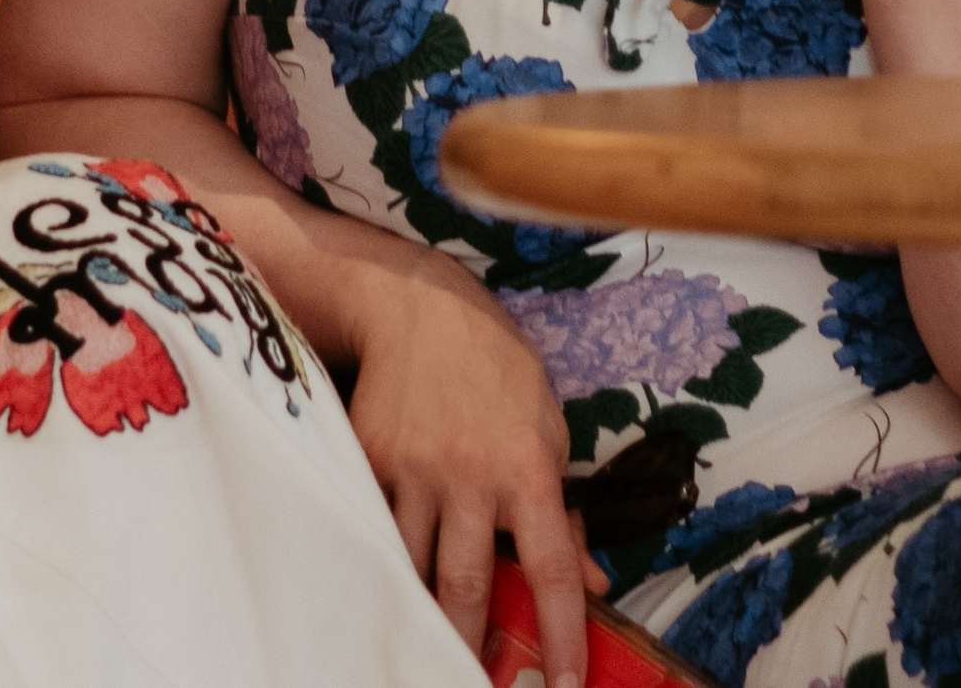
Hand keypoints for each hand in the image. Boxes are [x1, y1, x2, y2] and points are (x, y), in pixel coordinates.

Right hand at [343, 245, 604, 680]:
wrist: (421, 310)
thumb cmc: (497, 371)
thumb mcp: (549, 426)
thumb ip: (563, 506)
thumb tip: (590, 576)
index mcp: (528, 467)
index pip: (552, 567)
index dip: (563, 633)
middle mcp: (471, 474)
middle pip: (467, 585)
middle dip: (468, 649)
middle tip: (474, 686)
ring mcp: (415, 470)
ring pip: (411, 568)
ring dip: (418, 614)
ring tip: (420, 652)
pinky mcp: (370, 462)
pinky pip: (372, 529)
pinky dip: (377, 562)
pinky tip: (377, 590)